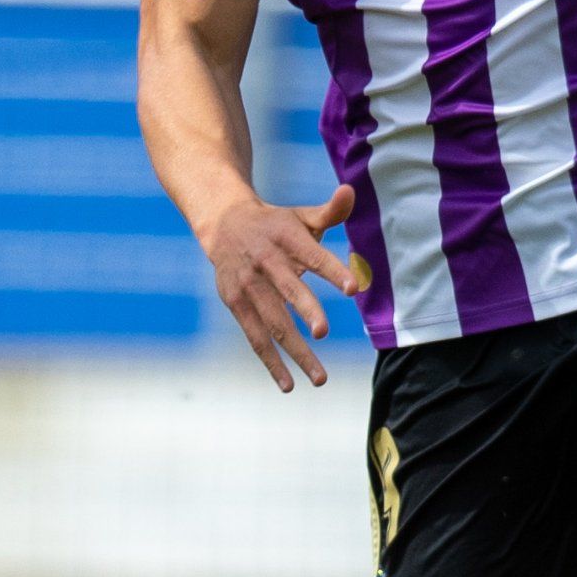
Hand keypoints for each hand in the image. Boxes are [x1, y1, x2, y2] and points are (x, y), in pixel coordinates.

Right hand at [201, 183, 363, 391]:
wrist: (223, 224)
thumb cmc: (276, 225)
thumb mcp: (301, 216)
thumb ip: (330, 211)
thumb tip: (351, 192)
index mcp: (287, 238)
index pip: (312, 255)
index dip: (332, 270)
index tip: (353, 287)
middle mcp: (266, 262)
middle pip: (288, 289)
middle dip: (306, 310)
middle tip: (323, 331)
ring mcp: (248, 286)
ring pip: (273, 322)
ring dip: (295, 350)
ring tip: (319, 377)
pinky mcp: (236, 304)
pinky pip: (255, 337)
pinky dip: (270, 362)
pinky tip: (288, 384)